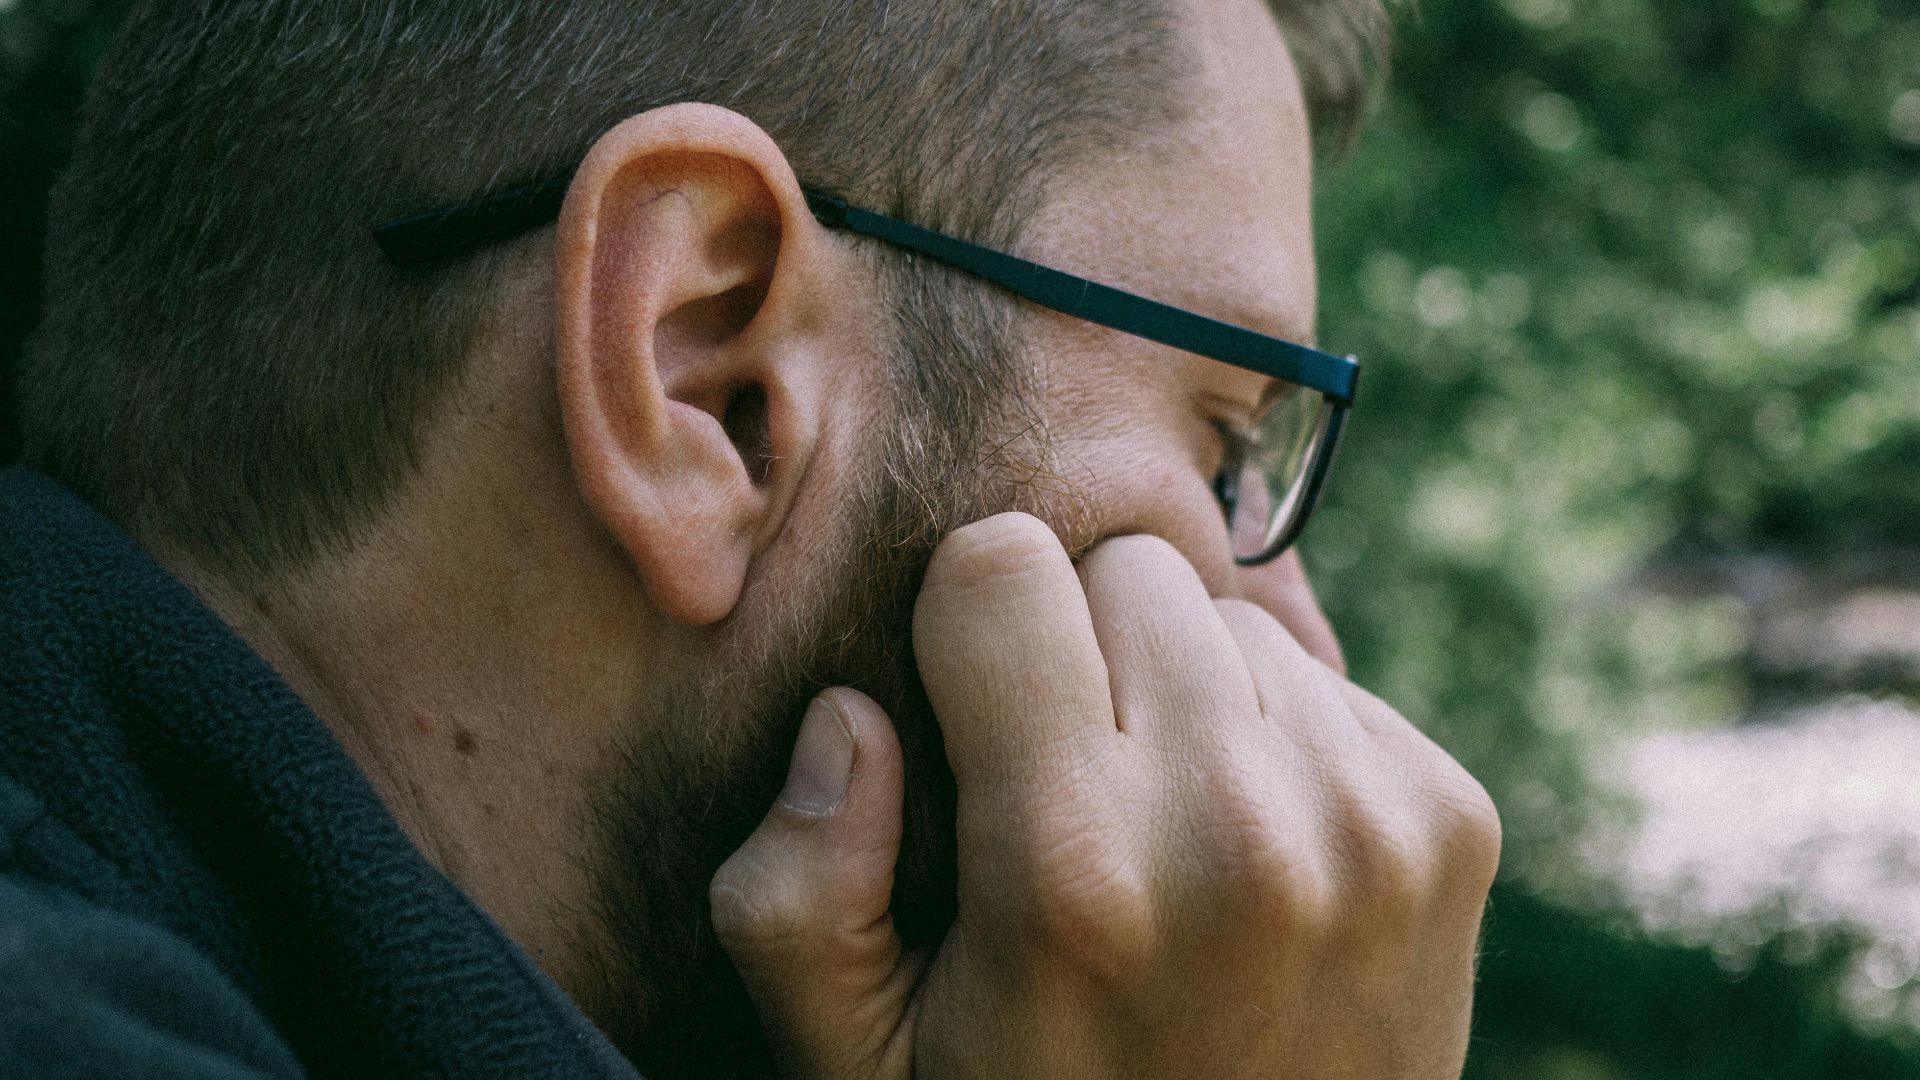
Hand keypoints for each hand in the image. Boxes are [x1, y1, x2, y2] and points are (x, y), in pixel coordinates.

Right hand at [710, 513, 1499, 1078]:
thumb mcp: (860, 1065)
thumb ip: (793, 894)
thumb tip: (852, 714)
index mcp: (1068, 868)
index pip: (1002, 564)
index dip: (968, 627)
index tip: (977, 715)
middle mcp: (1237, 828)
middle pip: (1131, 571)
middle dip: (1086, 651)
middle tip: (1076, 789)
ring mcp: (1367, 822)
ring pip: (1236, 620)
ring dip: (1190, 694)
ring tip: (1169, 833)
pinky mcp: (1453, 822)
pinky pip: (1330, 682)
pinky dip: (1283, 739)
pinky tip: (1258, 854)